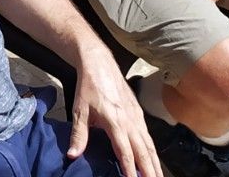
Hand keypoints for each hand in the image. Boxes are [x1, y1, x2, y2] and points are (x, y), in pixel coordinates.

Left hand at [67, 38, 162, 176]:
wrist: (98, 62)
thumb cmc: (89, 86)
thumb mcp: (80, 110)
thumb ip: (79, 134)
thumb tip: (73, 155)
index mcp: (115, 121)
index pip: (125, 152)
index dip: (130, 170)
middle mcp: (130, 120)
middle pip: (143, 151)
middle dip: (150, 170)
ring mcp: (136, 116)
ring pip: (149, 144)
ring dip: (154, 163)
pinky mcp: (138, 112)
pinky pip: (148, 135)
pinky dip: (152, 150)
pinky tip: (153, 159)